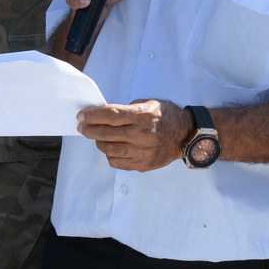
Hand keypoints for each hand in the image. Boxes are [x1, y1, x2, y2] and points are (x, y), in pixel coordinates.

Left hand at [76, 99, 192, 171]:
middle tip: (82, 126)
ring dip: (98, 142)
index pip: (112, 115)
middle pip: (106, 133)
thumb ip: (127, 110)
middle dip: (89, 129)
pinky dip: (109, 155)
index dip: (93, 115)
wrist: (186, 136)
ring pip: (109, 149)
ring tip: (97, 136)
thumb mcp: (149, 104)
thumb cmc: (166, 116)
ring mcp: (142, 152)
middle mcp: (143, 135)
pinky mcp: (143, 165)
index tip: (82, 115)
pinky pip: (117, 162)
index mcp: (144, 116)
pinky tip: (110, 147)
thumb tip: (104, 115)